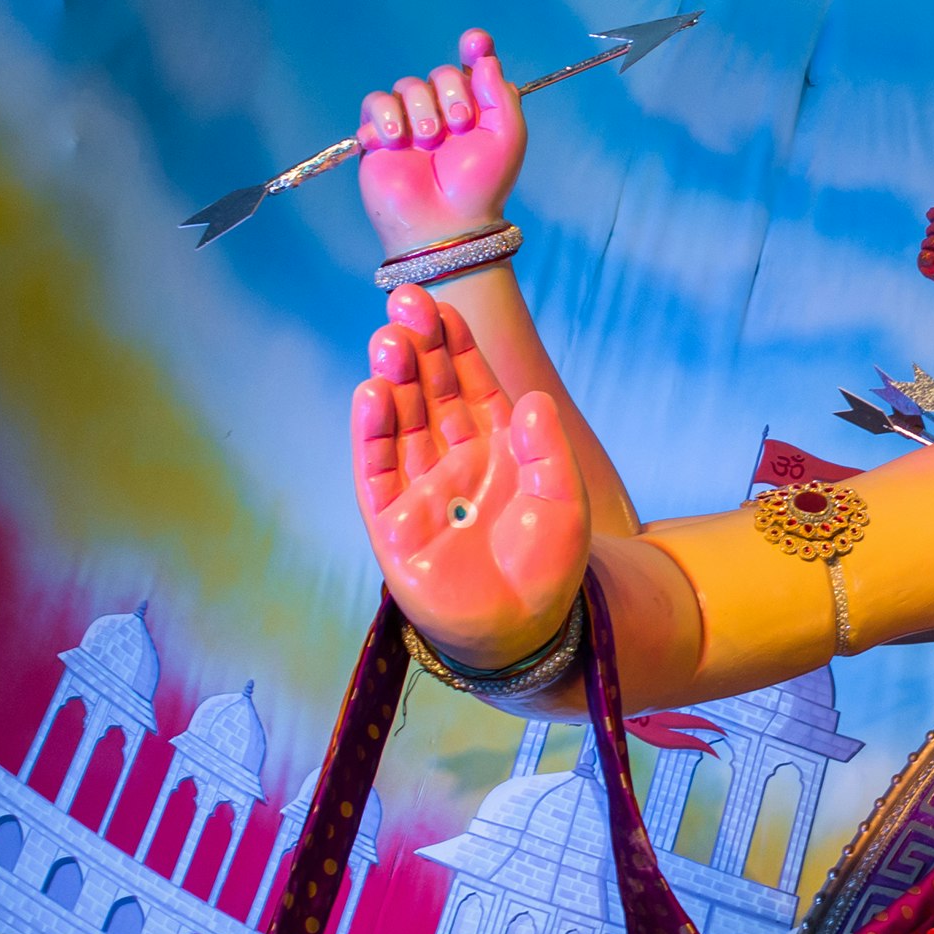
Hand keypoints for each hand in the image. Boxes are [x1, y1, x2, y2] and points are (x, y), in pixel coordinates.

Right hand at [352, 286, 588, 666]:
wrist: (523, 630)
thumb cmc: (546, 565)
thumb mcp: (563, 502)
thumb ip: (547, 452)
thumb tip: (531, 402)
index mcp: (495, 444)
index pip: (469, 382)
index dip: (454, 344)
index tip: (442, 306)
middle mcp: (452, 457)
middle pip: (428, 391)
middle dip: (417, 347)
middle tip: (405, 304)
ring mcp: (419, 487)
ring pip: (399, 422)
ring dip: (393, 381)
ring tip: (388, 342)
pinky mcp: (392, 522)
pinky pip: (376, 471)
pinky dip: (371, 433)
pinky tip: (371, 395)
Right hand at [356, 31, 525, 257]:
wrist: (444, 221)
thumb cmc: (480, 186)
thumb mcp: (507, 139)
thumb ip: (500, 95)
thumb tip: (484, 58)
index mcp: (477, 110)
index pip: (474, 66)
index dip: (475, 47)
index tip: (474, 41)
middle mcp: (444, 111)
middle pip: (440, 74)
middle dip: (450, 95)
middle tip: (457, 127)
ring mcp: (411, 121)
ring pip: (407, 85)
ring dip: (420, 111)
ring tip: (427, 143)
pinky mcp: (380, 134)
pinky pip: (375, 103)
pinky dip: (385, 118)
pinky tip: (395, 142)